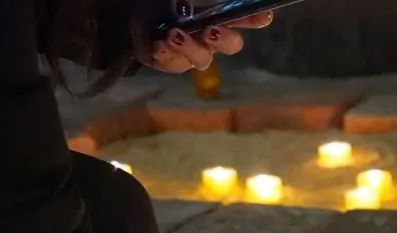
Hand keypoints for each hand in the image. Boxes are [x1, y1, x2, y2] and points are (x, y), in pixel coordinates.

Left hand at [148, 11, 274, 73]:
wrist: (133, 12)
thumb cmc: (165, 2)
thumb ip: (208, 0)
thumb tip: (210, 1)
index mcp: (221, 15)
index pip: (247, 18)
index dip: (257, 18)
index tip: (263, 16)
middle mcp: (212, 36)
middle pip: (231, 44)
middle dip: (225, 39)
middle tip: (211, 31)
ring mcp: (193, 52)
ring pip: (202, 59)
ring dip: (190, 47)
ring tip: (173, 34)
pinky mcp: (172, 62)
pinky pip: (174, 64)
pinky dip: (166, 53)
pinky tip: (158, 43)